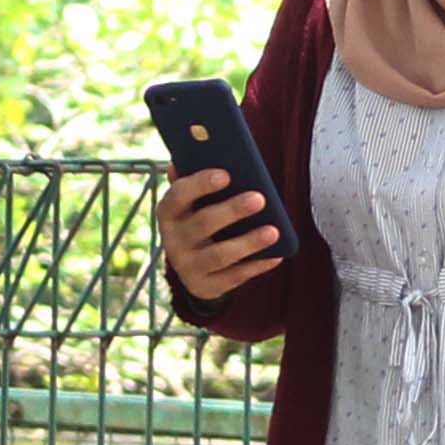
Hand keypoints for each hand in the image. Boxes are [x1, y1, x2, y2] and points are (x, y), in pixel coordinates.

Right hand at [159, 164, 284, 303]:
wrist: (192, 268)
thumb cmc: (198, 219)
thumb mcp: (192, 202)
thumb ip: (195, 181)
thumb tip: (185, 158)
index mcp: (169, 213)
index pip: (178, 196)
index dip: (200, 184)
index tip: (226, 174)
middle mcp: (174, 240)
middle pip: (203, 224)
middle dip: (232, 210)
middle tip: (260, 198)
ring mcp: (188, 266)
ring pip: (220, 255)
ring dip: (248, 242)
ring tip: (274, 231)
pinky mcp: (206, 286)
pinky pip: (234, 277)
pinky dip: (256, 265)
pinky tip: (276, 254)